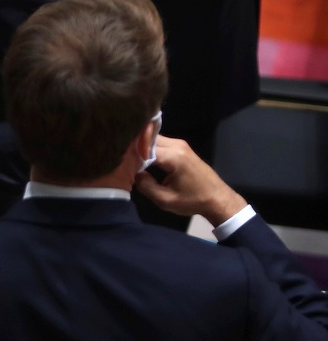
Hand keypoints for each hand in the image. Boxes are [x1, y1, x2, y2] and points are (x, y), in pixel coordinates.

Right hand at [133, 136, 247, 225]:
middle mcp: (177, 145)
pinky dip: (150, 149)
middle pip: (147, 140)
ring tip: (131, 159)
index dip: (130, 155)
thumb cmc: (193, 201)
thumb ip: (146, 186)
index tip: (120, 164)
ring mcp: (181, 144)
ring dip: (142, 148)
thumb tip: (134, 174)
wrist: (219, 199)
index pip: (143, 149)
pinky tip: (143, 158)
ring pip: (153, 139)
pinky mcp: (182, 147)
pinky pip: (160, 143)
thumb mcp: (165, 200)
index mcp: (173, 157)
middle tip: (122, 160)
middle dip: (135, 148)